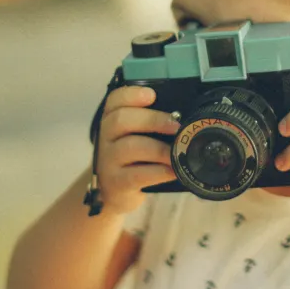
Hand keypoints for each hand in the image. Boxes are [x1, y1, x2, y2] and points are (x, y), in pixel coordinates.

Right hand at [95, 86, 178, 214]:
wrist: (116, 193)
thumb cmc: (134, 160)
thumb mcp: (138, 137)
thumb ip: (153, 124)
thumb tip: (184, 117)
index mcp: (112, 120)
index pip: (114, 100)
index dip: (132, 95)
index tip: (152, 95)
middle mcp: (106, 138)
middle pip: (121, 120)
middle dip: (153, 120)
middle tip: (176, 127)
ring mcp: (108, 161)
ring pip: (129, 147)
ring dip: (159, 149)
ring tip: (177, 152)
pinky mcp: (116, 183)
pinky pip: (137, 174)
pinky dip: (159, 171)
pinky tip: (172, 171)